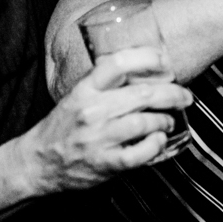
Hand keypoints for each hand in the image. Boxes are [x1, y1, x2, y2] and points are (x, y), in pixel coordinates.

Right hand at [17, 47, 192, 191]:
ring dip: (164, 120)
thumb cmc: (64, 127)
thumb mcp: (78, 96)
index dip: (146, 58)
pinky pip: (138, 153)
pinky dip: (155, 146)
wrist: (37, 162)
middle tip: (185, 96)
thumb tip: (146, 71)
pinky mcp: (103, 163)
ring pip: (143, 122)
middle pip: (141, 94)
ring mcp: (97, 138)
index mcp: (85, 90)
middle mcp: (91, 111)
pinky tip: (159, 141)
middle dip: (172, 94)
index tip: (164, 60)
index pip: (116, 64)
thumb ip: (106, 84)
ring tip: (169, 121)